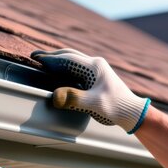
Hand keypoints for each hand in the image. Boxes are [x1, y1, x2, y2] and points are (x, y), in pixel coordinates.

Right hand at [31, 49, 149, 133]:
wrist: (132, 112)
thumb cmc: (116, 107)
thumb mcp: (94, 104)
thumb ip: (74, 99)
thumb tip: (54, 96)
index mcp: (94, 67)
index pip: (67, 58)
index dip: (50, 58)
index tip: (35, 57)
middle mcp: (95, 64)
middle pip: (69, 55)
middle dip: (51, 55)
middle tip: (36, 56)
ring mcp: (96, 69)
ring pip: (73, 59)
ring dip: (58, 60)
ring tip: (44, 61)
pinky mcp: (96, 76)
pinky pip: (76, 67)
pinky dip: (64, 67)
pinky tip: (58, 71)